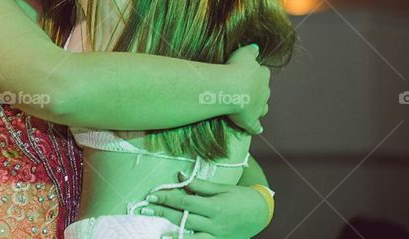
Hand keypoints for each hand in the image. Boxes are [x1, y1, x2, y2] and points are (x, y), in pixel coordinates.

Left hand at [137, 175, 269, 238]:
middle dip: (164, 213)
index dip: (167, 199)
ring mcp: (217, 237)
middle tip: (146, 209)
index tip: (152, 195)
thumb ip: (200, 185)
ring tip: (158, 232)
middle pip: (184, 219)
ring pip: (191, 237)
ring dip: (174, 234)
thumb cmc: (241, 197)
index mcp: (215, 207)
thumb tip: (179, 175)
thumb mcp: (222, 188)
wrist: (262, 213)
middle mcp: (214, 224)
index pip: (186, 202)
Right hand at [225, 44, 268, 134]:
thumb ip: (251, 50)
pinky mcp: (251, 120)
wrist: (232, 88)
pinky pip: (255, 125)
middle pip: (264, 91)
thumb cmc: (236, 68)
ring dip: (258, 107)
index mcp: (262, 76)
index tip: (247, 73)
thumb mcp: (244, 53)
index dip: (256, 73)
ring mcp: (258, 107)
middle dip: (258, 90)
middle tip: (246, 89)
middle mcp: (264, 92)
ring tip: (251, 107)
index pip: (263, 73)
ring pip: (262, 107)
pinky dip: (256, 127)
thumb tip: (256, 47)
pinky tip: (257, 128)